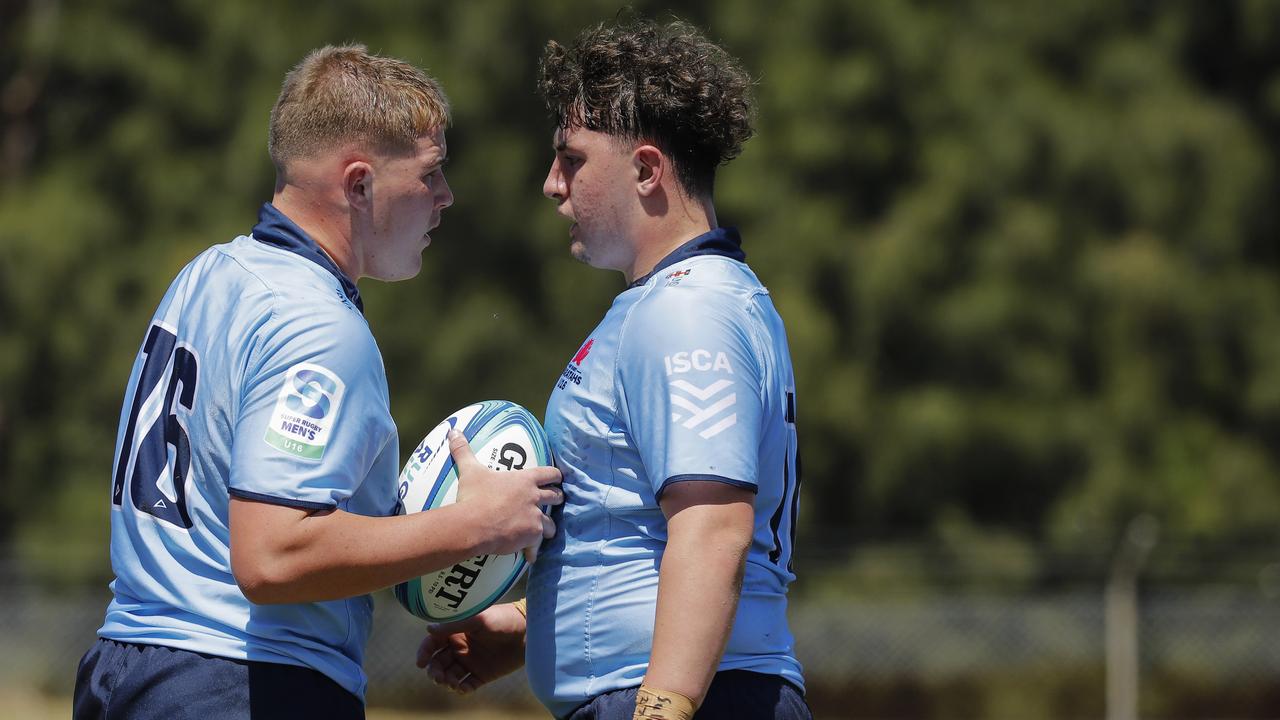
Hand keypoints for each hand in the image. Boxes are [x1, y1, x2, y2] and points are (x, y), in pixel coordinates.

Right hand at [416, 601, 527, 693]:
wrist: (528, 632)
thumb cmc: (502, 619)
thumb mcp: (478, 619)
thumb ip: (453, 625)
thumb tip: (428, 629)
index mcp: (456, 631)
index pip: (432, 643)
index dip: (424, 652)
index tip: (420, 663)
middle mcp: (460, 647)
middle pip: (438, 663)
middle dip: (434, 671)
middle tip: (438, 677)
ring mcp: (470, 662)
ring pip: (449, 676)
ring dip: (446, 681)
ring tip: (452, 683)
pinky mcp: (482, 675)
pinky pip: (466, 685)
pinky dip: (461, 689)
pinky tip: (463, 688)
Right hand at [449, 429, 561, 561]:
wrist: (473, 524)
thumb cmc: (474, 496)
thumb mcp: (469, 470)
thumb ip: (463, 450)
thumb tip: (453, 430)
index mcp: (525, 480)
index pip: (550, 473)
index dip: (556, 476)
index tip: (558, 478)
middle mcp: (534, 498)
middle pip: (556, 497)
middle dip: (556, 499)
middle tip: (555, 501)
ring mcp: (535, 518)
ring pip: (551, 524)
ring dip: (548, 527)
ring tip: (544, 530)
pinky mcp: (531, 537)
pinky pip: (537, 545)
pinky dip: (533, 550)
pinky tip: (530, 555)